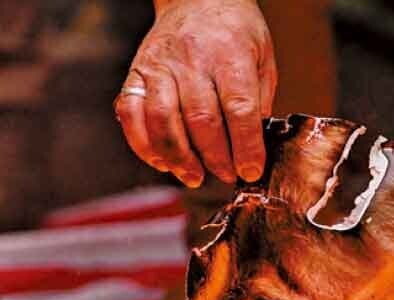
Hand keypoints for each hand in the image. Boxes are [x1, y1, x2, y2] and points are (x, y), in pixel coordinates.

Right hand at [114, 0, 277, 187]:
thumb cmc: (233, 30)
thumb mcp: (262, 55)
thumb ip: (259, 98)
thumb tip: (253, 145)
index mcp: (230, 53)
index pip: (239, 108)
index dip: (245, 146)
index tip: (250, 170)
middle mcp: (192, 59)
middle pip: (201, 119)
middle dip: (215, 157)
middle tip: (226, 176)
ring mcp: (160, 66)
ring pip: (163, 120)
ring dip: (179, 157)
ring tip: (194, 176)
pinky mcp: (136, 74)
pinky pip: (131, 114)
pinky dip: (143, 144)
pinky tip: (161, 161)